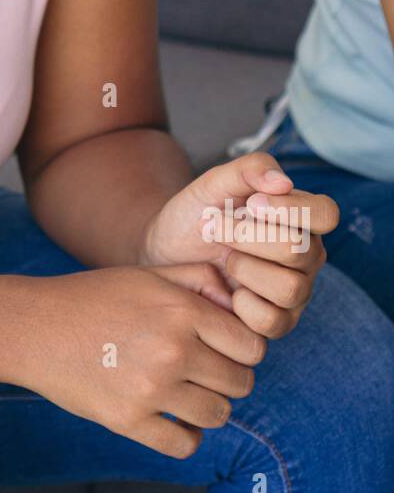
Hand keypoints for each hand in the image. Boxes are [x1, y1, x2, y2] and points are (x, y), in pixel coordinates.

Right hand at [0, 265, 266, 457]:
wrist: (32, 328)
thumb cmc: (93, 298)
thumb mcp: (147, 274)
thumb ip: (199, 280)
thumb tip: (240, 304)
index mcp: (181, 309)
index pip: (252, 346)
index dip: (242, 349)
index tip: (222, 349)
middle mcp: (172, 349)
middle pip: (241, 383)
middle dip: (228, 379)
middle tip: (202, 372)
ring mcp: (150, 389)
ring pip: (218, 415)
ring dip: (207, 407)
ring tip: (184, 393)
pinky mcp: (127, 420)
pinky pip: (185, 445)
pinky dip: (185, 437)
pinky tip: (170, 419)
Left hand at [139, 152, 338, 338]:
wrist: (166, 250)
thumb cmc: (197, 213)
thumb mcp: (216, 182)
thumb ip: (251, 169)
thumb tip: (284, 183)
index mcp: (302, 218)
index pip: (327, 214)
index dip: (290, 209)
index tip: (250, 203)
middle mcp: (307, 256)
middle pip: (300, 250)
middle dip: (248, 236)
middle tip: (218, 228)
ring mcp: (296, 291)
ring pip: (290, 288)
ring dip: (244, 268)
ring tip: (224, 258)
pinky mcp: (278, 322)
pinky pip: (274, 322)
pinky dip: (243, 305)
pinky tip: (226, 288)